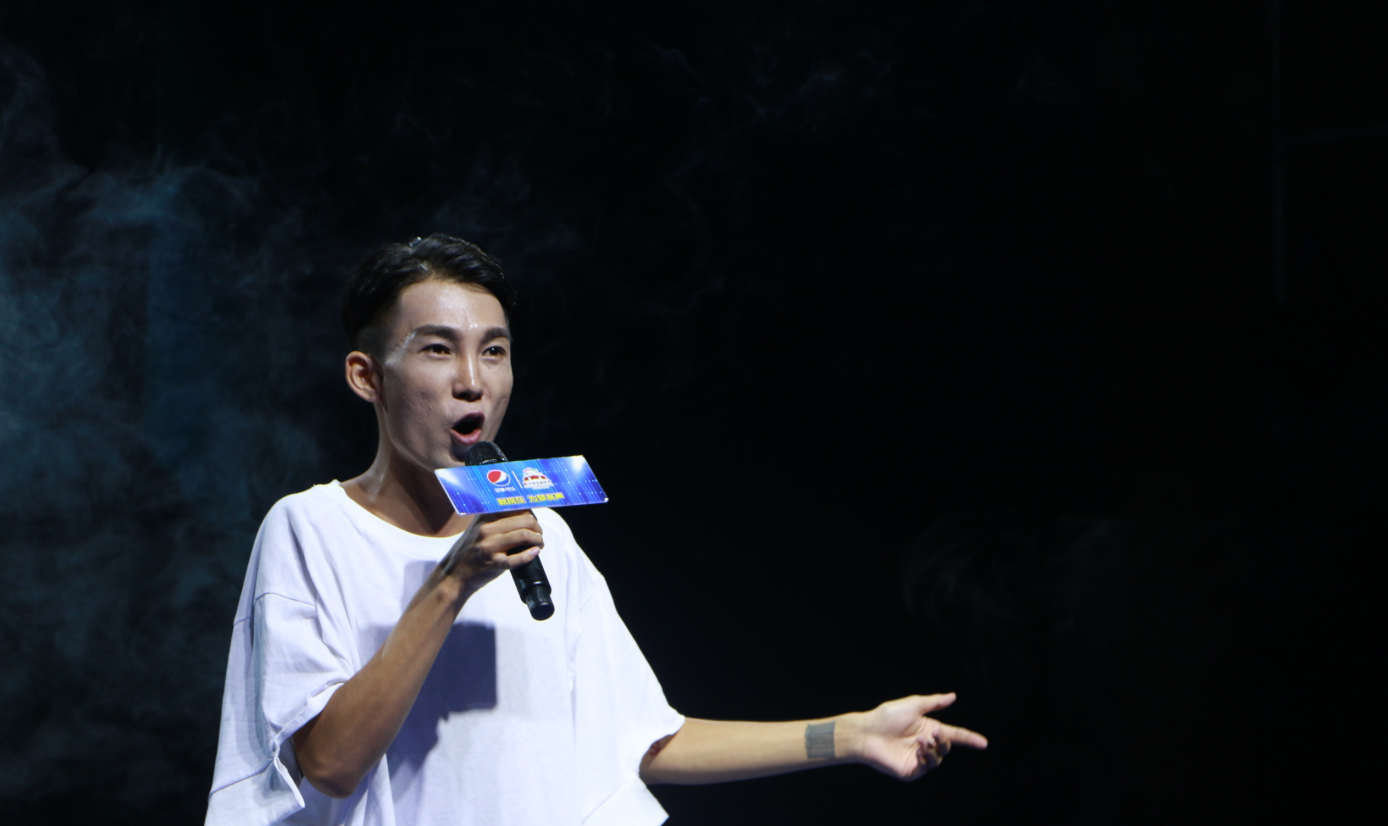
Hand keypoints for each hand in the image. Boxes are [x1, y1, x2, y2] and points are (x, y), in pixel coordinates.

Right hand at [441, 510, 543, 595]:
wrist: (454, 574)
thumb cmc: (470, 550)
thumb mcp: (478, 527)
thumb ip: (495, 518)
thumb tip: (523, 511)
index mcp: (485, 516)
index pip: (516, 507)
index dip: (530, 513)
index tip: (532, 520)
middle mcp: (487, 528)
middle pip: (525, 520)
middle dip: (537, 527)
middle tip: (538, 534)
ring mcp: (490, 546)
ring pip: (525, 535)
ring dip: (538, 540)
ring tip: (538, 544)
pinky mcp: (494, 563)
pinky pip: (518, 558)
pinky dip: (530, 554)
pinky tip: (535, 552)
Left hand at [854, 694, 986, 780]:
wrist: (867, 732)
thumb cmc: (886, 716)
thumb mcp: (913, 705)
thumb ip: (934, 702)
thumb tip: (953, 696)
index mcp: (928, 728)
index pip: (953, 735)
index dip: (969, 739)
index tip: (983, 743)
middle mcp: (925, 743)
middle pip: (947, 746)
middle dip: (945, 741)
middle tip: (935, 734)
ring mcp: (918, 758)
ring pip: (938, 758)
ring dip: (933, 749)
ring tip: (920, 742)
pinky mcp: (911, 770)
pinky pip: (926, 767)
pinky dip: (925, 758)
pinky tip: (916, 750)